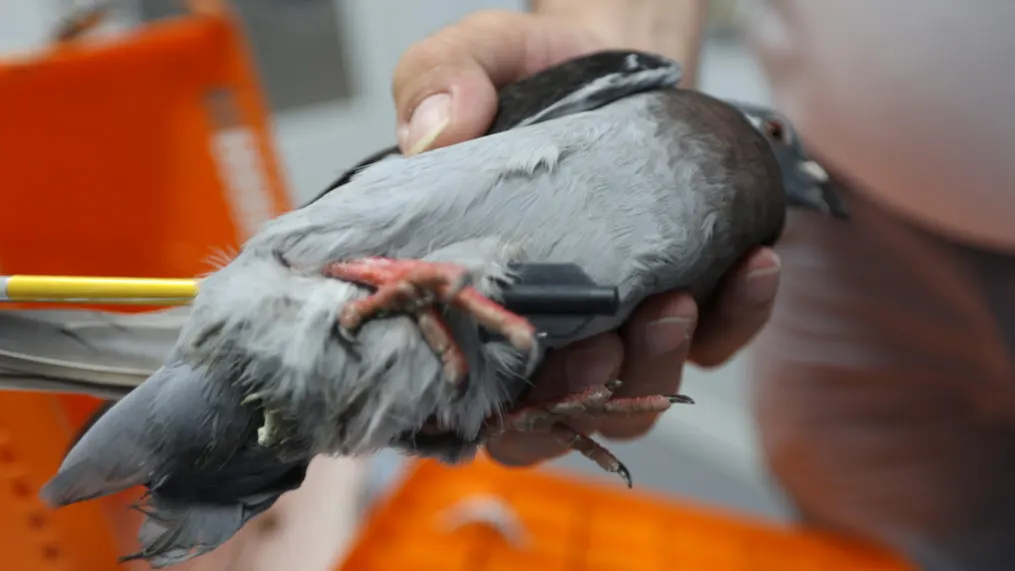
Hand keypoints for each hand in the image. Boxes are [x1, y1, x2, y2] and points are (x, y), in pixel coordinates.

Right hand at [391, 10, 781, 465]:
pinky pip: (721, 338)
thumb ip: (438, 83)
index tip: (530, 365)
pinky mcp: (689, 302)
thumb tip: (433, 136)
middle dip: (587, 399)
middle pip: (562, 416)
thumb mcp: (473, 58)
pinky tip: (751, 264)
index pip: (478, 393)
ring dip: (658, 366)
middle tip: (606, 345)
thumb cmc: (530, 74)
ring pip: (638, 397)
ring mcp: (619, 321)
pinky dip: (741, 315)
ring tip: (677, 299)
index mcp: (476, 294)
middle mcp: (545, 326)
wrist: (608, 57)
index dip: (504, 412)